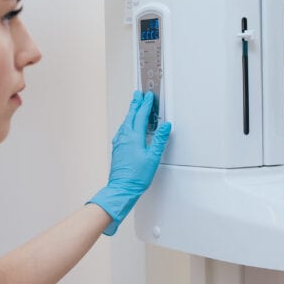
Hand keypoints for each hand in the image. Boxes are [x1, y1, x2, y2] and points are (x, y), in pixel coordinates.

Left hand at [88, 91, 171, 235]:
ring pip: (125, 122)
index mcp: (134, 137)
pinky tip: (128, 126)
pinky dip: (127, 123)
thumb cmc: (136, 177)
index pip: (140, 115)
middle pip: (130, 115)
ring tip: (134, 106)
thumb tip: (165, 126)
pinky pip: (122, 130)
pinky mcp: (118, 149)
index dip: (146, 104)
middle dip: (136, 104)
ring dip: (131, 112)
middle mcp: (124, 137)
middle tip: (138, 95)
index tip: (148, 96)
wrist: (122, 188)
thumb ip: (160, 140)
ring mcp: (119, 142)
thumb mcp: (153, 157)